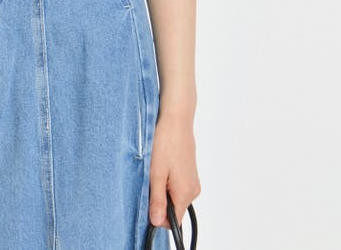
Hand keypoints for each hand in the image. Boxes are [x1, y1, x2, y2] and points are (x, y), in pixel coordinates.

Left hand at [148, 110, 200, 229]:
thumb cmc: (165, 142)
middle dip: (158, 198)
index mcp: (186, 194)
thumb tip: (157, 222)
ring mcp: (192, 180)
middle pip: (173, 208)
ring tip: (156, 167)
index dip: (158, 216)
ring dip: (162, 187)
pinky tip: (161, 162)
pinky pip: (177, 184)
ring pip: (173, 195)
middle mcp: (193, 190)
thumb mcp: (155, 173)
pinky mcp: (189, 171)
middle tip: (149, 178)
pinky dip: (166, 178)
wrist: (176, 118)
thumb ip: (157, 200)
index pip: (173, 221)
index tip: (147, 201)